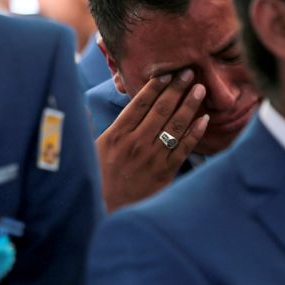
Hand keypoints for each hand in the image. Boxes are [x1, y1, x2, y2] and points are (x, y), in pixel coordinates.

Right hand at [96, 69, 208, 211]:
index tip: (166, 73)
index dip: (154, 86)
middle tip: (188, 72)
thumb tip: (80, 106)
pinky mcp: (165, 172)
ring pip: (175, 125)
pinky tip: (204, 120)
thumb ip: (87, 126)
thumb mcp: (87, 150)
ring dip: (189, 105)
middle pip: (161, 109)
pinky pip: (184, 148)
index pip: (139, 103)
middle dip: (176, 88)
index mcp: (117, 134)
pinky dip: (195, 133)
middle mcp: (136, 142)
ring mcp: (152, 157)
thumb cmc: (96, 180)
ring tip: (200, 89)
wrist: (107, 212)